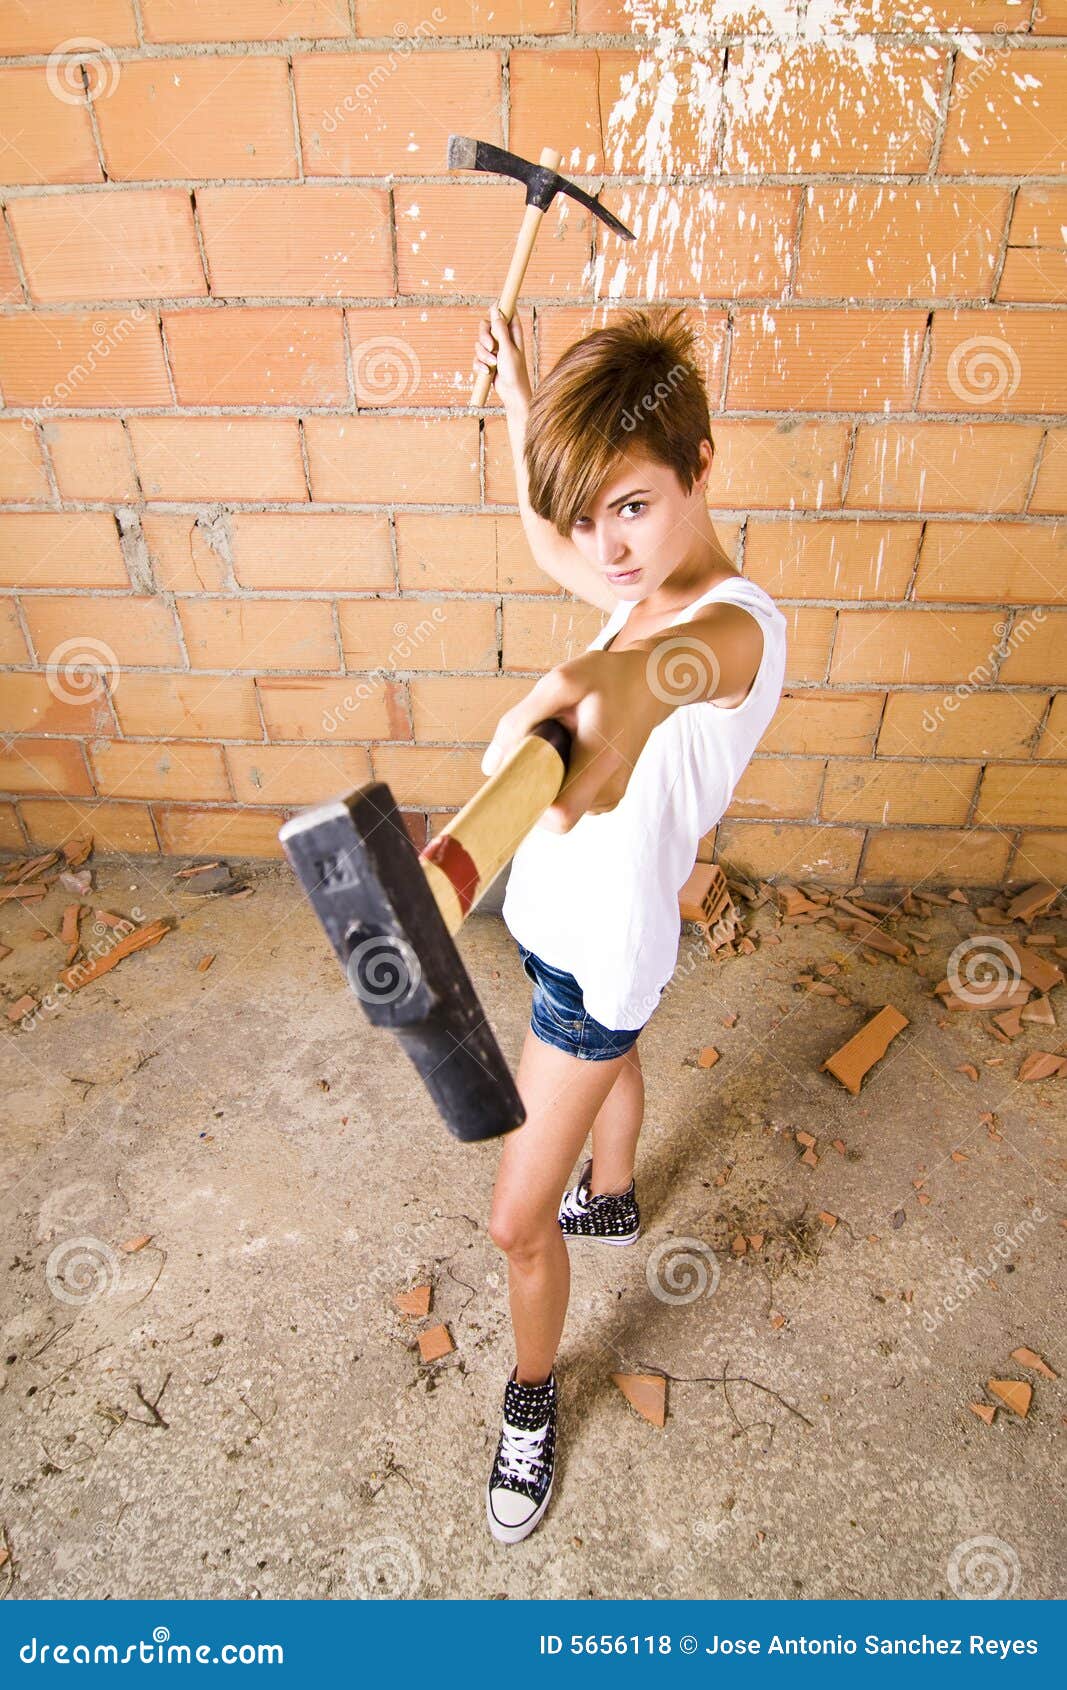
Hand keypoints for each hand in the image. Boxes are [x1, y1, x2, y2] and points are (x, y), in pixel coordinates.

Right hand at [473, 305, 531, 410]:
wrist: (511, 393)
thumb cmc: (515, 371)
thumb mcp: (507, 348)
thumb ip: (500, 328)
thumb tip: (495, 308)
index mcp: (512, 332)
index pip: (505, 312)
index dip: (498, 307)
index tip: (493, 303)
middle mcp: (503, 339)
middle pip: (485, 326)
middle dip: (484, 337)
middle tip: (491, 347)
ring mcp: (494, 350)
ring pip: (479, 343)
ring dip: (483, 356)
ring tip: (493, 365)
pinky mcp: (487, 361)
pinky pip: (476, 357)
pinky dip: (480, 365)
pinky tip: (487, 372)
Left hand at [480, 650, 671, 831]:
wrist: (650, 685)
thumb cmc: (607, 679)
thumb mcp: (560, 683)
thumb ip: (520, 721)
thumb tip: (491, 766)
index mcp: (601, 761)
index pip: (558, 815)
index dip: (529, 805)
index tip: (514, 778)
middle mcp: (609, 789)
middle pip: (552, 814)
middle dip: (532, 786)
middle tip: (536, 745)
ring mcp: (610, 797)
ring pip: (558, 807)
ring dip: (546, 780)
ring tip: (561, 740)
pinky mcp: (606, 796)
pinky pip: (568, 799)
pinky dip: (558, 779)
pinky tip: (569, 750)